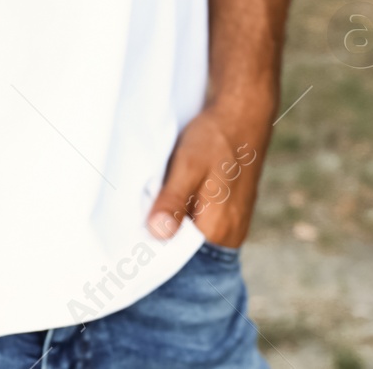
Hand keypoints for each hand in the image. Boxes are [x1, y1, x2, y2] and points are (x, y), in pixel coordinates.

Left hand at [147, 105, 268, 248]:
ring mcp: (231, 224)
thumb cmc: (216, 137)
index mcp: (219, 230)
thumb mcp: (188, 165)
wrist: (243, 113)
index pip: (179, 259)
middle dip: (161, 240)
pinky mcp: (228, 212)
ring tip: (150, 208)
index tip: (129, 239)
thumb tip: (156, 234)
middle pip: (186, 251)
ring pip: (192, 237)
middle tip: (135, 220)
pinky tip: (169, 200)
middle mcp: (229, 235)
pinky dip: (183, 216)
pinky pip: (200, 225)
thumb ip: (173, 201)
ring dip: (172, 226)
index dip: (153, 251)